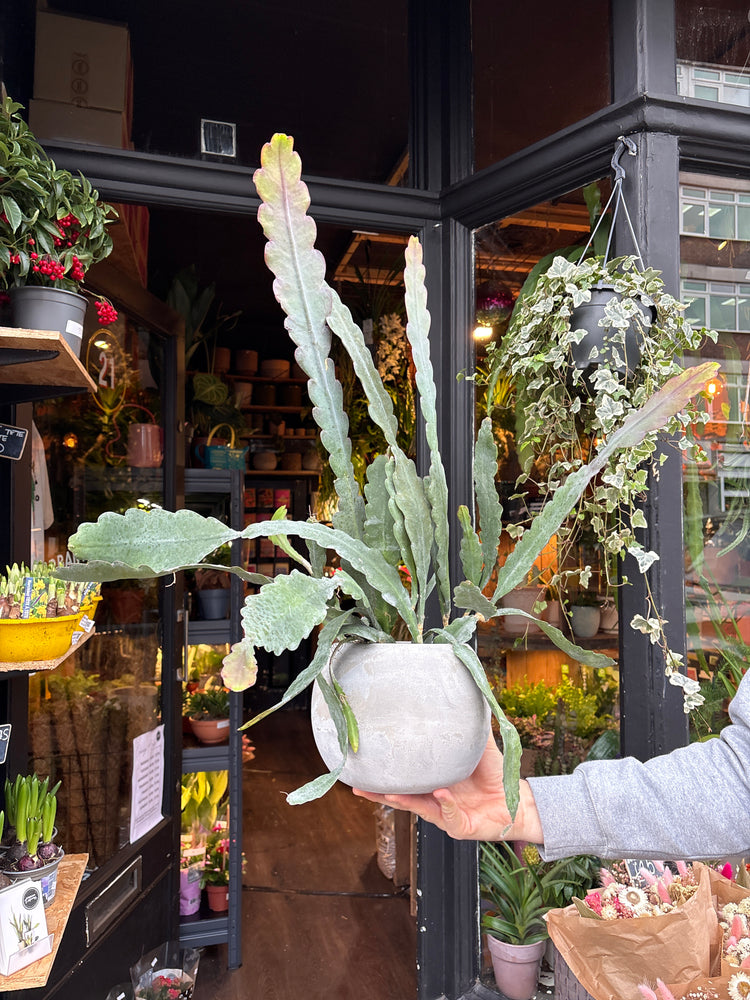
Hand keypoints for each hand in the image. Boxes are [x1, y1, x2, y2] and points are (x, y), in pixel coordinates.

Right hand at [353, 734, 543, 842]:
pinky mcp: (460, 827)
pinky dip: (446, 806)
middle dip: (380, 794)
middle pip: (401, 798)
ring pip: (419, 810)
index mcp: (433, 781)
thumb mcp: (480, 748)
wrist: (517, 802)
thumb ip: (470, 729)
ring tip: (390, 794)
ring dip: (404, 802)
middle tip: (360, 786)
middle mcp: (434, 799)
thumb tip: (466, 698)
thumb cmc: (495, 776)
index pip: (405, 778)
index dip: (387, 774)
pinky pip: (450, 817)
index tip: (368, 762)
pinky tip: (442, 794)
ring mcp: (445, 815)